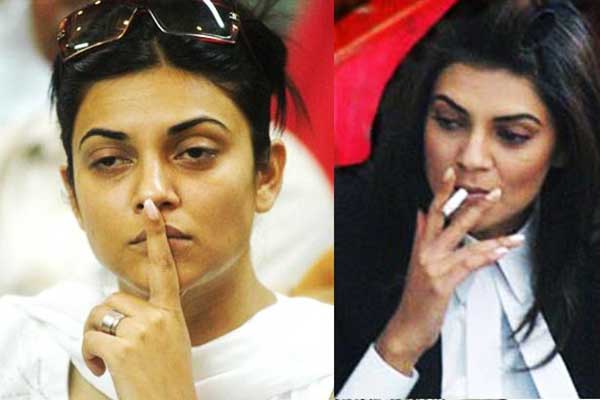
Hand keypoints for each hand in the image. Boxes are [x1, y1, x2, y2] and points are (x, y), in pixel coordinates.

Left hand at [82, 199, 195, 399]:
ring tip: (110, 360)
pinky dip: (90, 355)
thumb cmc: (167, 377)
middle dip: (104, 318)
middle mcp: (159, 317)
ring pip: (98, 314)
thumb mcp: (170, 339)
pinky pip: (90, 338)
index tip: (150, 210)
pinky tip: (104, 370)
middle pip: (114, 297)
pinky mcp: (122, 349)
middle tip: (112, 344)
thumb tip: (116, 302)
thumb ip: (151, 316)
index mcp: (171, 313)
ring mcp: (142, 332)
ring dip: (94, 336)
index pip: (164, 267)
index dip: (156, 237)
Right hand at [375, 168, 523, 374]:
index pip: (431, 211)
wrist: (407, 327)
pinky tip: (500, 253)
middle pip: (449, 221)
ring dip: (494, 240)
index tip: (452, 172)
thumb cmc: (416, 298)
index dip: (442, 191)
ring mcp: (432, 267)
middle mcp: (425, 252)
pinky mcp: (441, 284)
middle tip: (494, 193)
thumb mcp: (417, 264)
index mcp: (420, 245)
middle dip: (474, 206)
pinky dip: (485, 258)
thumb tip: (420, 214)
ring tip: (514, 237)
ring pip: (465, 244)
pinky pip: (467, 266)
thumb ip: (419, 237)